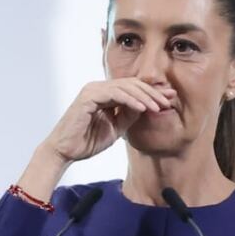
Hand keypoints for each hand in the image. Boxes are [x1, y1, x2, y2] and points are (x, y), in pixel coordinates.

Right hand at [46, 78, 174, 162]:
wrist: (66, 152)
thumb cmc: (87, 141)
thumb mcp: (116, 128)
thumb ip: (129, 116)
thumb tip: (148, 106)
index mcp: (105, 94)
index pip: (132, 88)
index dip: (151, 93)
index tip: (168, 100)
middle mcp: (98, 88)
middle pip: (131, 84)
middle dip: (152, 92)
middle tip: (168, 101)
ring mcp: (92, 90)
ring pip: (125, 87)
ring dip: (144, 97)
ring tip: (158, 107)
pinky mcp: (88, 97)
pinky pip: (114, 94)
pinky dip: (130, 100)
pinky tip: (142, 109)